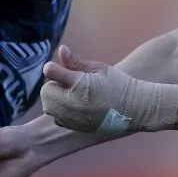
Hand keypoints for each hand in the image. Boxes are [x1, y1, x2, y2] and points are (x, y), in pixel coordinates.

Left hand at [40, 44, 177, 133]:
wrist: (132, 108)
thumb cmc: (116, 83)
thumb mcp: (98, 68)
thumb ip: (76, 62)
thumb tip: (61, 49)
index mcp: (79, 83)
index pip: (50, 72)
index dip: (52, 69)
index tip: (58, 69)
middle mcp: (73, 102)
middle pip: (46, 91)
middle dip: (53, 85)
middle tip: (70, 83)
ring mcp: (73, 117)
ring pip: (49, 106)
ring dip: (55, 99)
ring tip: (73, 95)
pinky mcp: (75, 127)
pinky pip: (57, 118)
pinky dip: (61, 111)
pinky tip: (75, 106)